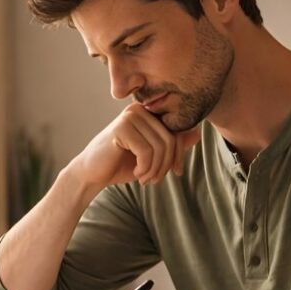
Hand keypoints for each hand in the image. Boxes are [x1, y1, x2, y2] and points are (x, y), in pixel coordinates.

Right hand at [70, 103, 200, 190]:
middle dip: (166, 165)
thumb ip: (172, 145)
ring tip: (145, 178)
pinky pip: (147, 151)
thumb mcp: (153, 157)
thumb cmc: (122, 164)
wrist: (93, 174)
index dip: (179, 153)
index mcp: (148, 113)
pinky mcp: (121, 128)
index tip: (175, 171)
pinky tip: (137, 173)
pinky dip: (145, 168)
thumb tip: (197, 134)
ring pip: (160, 146)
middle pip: (170, 139)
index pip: (177, 130)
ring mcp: (130, 116)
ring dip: (156, 169)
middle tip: (154, 179)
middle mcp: (139, 110)